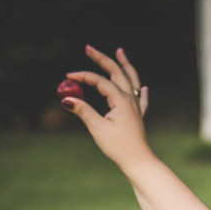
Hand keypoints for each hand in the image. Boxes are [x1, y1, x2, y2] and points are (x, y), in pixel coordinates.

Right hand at [62, 45, 153, 170]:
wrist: (139, 161)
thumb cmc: (118, 146)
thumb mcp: (97, 127)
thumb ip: (83, 110)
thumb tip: (66, 98)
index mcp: (121, 100)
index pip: (100, 81)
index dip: (83, 76)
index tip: (67, 77)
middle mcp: (131, 100)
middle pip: (117, 73)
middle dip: (103, 59)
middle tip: (89, 48)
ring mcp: (136, 108)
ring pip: (131, 81)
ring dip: (124, 65)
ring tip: (120, 52)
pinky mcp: (138, 117)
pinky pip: (141, 99)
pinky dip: (140, 91)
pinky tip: (144, 88)